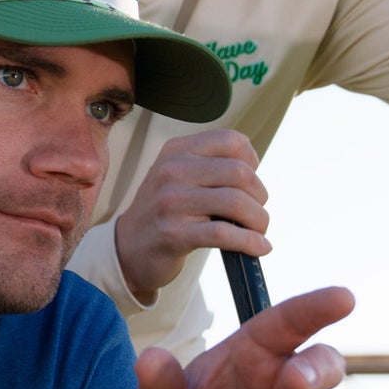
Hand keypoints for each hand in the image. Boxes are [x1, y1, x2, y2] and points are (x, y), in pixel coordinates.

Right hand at [112, 130, 268, 301]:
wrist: (129, 248)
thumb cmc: (165, 212)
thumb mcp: (178, 176)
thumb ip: (210, 166)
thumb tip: (255, 176)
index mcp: (176, 150)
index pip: (231, 140)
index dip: (252, 160)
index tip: (250, 181)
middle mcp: (172, 170)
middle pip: (240, 173)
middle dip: (259, 195)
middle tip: (256, 212)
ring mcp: (171, 202)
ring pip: (236, 202)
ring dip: (259, 220)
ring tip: (259, 230)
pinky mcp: (174, 233)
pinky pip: (224, 233)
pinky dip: (251, 242)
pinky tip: (260, 247)